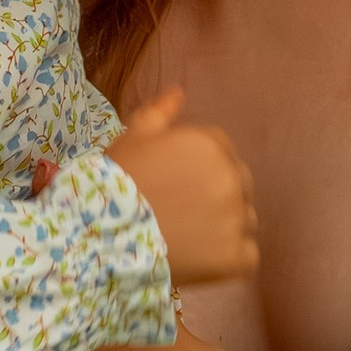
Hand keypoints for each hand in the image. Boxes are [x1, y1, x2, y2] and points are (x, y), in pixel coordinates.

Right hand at [111, 91, 258, 289]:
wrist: (104, 237)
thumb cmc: (116, 183)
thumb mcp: (132, 138)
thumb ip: (159, 112)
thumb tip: (178, 92)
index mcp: (211, 145)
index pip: (221, 153)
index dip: (198, 170)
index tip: (176, 185)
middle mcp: (231, 177)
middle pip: (238, 184)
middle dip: (216, 195)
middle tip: (182, 212)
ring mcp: (237, 218)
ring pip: (245, 219)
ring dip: (226, 227)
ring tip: (190, 237)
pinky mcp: (237, 255)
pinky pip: (247, 255)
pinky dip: (230, 258)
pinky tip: (201, 258)